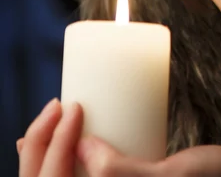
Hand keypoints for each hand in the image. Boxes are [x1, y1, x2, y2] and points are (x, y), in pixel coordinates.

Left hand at [16, 98, 220, 176]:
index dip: (49, 149)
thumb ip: (124, 173)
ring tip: (59, 113)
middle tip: (56, 105)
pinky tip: (70, 133)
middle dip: (44, 145)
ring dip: (53, 146)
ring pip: (69, 174)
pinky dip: (69, 152)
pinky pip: (89, 171)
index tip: (65, 107)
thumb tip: (84, 147)